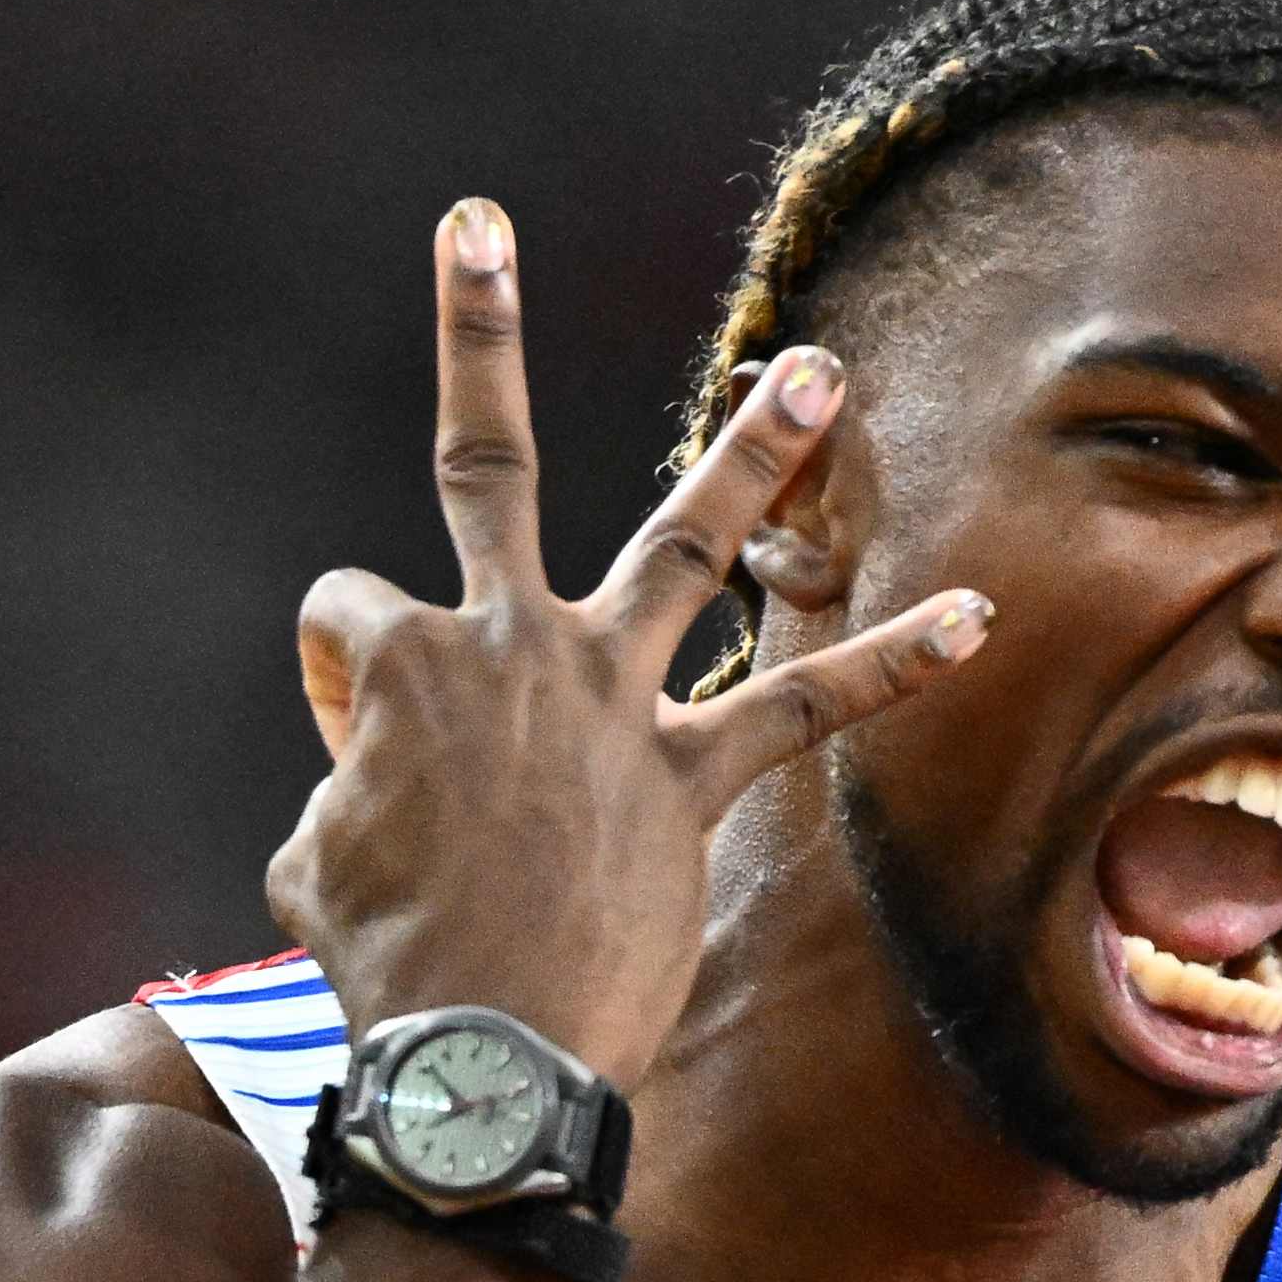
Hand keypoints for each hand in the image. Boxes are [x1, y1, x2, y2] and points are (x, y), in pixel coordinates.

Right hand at [268, 198, 993, 1080]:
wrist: (477, 1057)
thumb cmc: (380, 970)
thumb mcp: (307, 868)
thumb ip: (337, 806)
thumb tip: (363, 808)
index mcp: (395, 662)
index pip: (348, 616)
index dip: (335, 683)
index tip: (351, 763)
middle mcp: (506, 643)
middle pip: (485, 463)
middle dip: (475, 331)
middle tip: (477, 224)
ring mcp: (610, 701)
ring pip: (686, 539)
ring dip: (754, 448)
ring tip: (817, 366)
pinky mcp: (691, 780)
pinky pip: (807, 704)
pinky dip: (892, 661)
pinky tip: (973, 620)